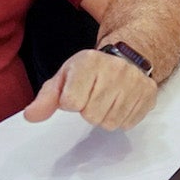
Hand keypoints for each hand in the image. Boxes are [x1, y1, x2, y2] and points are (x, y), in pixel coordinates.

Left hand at [23, 47, 158, 129]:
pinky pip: (128, 123)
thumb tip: (30, 116)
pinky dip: (122, 117)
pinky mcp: (149, 94)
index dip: (70, 102)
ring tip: (107, 100)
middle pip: (93, 115)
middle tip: (94, 97)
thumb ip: (46, 98)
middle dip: (89, 111)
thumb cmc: (90, 71)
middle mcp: (116, 69)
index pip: (71, 102)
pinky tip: (121, 103)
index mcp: (90, 62)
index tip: (75, 93)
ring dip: (105, 116)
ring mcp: (135, 82)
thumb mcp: (65, 77)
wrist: (128, 56)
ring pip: (111, 122)